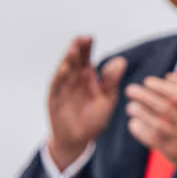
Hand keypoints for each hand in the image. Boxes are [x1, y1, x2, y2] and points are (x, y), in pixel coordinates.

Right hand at [48, 36, 125, 168]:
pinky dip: (60, 78)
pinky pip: (57, 87)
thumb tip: (121, 61)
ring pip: (64, 71)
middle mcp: (73, 79)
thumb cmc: (93, 118)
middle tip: (81, 39)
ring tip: (74, 50)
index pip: (85, 58)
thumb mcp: (107, 99)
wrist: (78, 139)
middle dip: (77, 50)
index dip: (86, 48)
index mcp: (86, 77)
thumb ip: (112, 81)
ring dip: (68, 61)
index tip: (90, 38)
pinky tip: (65, 69)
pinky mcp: (55, 100)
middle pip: (74, 61)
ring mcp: (62, 89)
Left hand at [125, 73, 176, 176]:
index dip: (161, 87)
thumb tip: (168, 77)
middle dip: (145, 97)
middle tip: (131, 90)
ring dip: (141, 113)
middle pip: (165, 109)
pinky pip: (153, 140)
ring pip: (157, 124)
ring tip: (131, 106)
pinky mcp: (173, 153)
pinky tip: (134, 123)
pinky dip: (141, 131)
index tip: (147, 81)